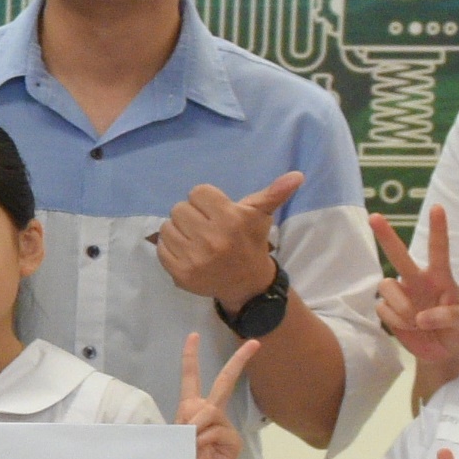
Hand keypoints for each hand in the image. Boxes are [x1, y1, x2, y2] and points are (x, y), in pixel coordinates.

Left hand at [152, 169, 303, 309]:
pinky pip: (161, 248)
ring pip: (167, 227)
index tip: (215, 211)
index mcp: (231, 219)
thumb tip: (297, 175)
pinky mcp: (181, 273)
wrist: (247, 283)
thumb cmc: (251, 242)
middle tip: (205, 226)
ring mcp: (194, 258)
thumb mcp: (262, 215)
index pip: (197, 192)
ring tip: (195, 238)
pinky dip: (171, 247)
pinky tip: (187, 251)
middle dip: (191, 215)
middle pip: (179, 208)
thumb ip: (275, 193)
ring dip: (179, 230)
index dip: (205, 200)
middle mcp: (212, 238)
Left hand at [174, 332, 260, 458]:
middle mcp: (211, 413)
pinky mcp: (233, 440)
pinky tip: (200, 450)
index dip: (191, 357)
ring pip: (210, 411)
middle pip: (224, 382)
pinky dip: (202, 439)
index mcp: (192, 409)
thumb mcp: (174, 437)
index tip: (193, 336)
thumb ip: (186, 422)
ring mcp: (225, 426)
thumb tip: (201, 418)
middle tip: (254, 343)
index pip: (191, 378)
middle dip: (239, 361)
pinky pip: (216, 430)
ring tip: (189, 444)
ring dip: (194, 426)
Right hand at [374, 208, 458, 397]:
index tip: (437, 208)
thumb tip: (421, 317)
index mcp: (440, 278)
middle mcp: (417, 281)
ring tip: (416, 321)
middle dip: (386, 236)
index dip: (438, 229)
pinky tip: (409, 327)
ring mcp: (400, 295)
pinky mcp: (388, 311)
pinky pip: (383, 309)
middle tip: (374, 217)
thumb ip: (449, 316)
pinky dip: (397, 321)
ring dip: (401, 306)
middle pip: (399, 255)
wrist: (444, 354)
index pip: (439, 250)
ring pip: (387, 286)